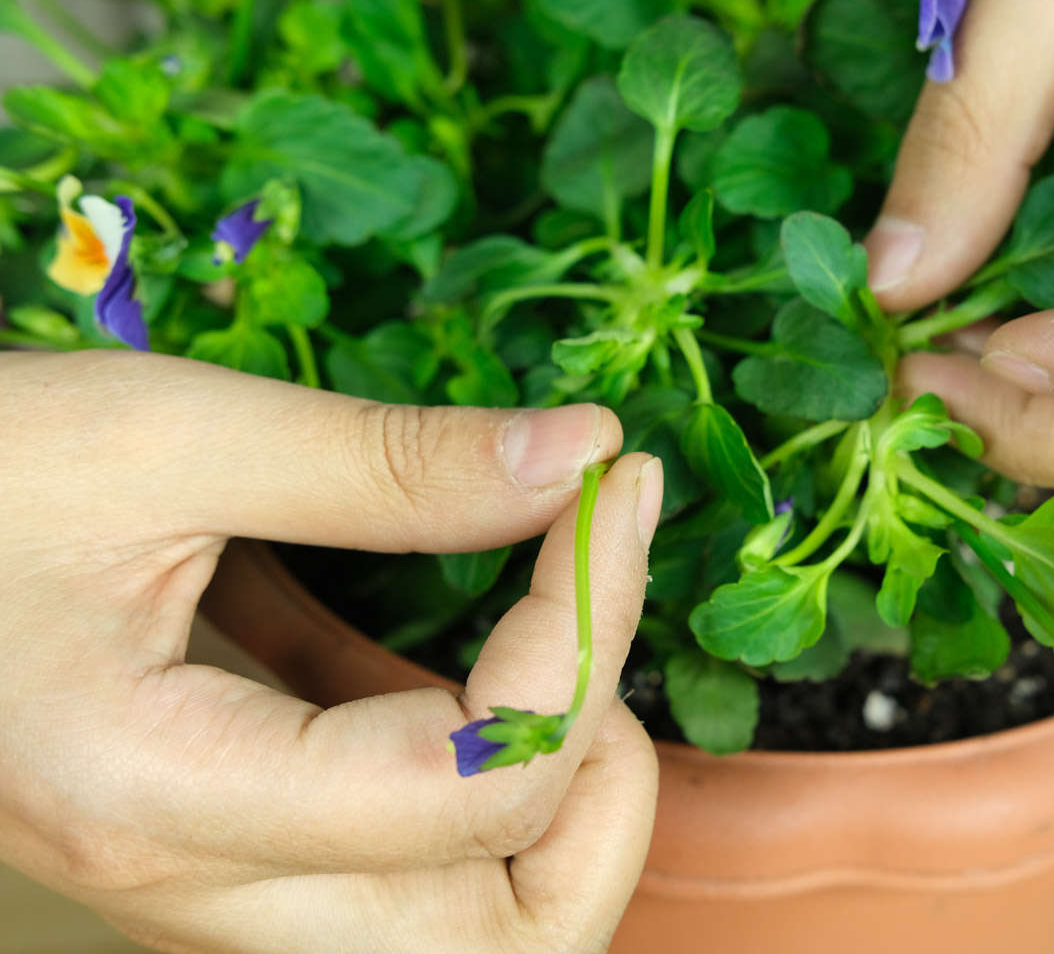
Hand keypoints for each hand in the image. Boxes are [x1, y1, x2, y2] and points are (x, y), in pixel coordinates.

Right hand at [0, 350, 662, 952]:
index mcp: (164, 794)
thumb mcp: (158, 437)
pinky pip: (396, 861)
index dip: (585, 627)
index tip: (608, 488)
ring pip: (461, 930)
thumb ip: (388, 463)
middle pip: (499, 944)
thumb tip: (581, 455)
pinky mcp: (220, 849)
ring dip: (546, 795)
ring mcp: (207, 888)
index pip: (479, 781)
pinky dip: (461, 761)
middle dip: (599, 793)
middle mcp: (193, 888)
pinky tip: (425, 637)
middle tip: (590, 624)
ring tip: (538, 635)